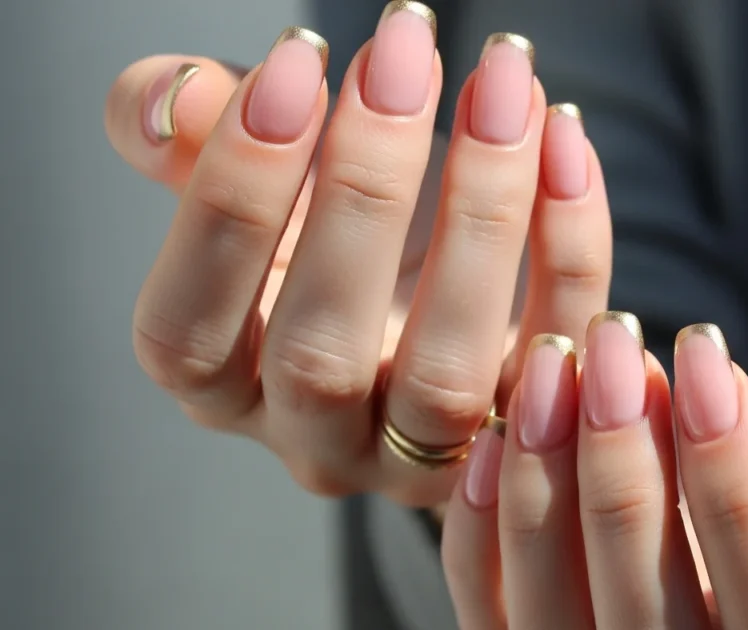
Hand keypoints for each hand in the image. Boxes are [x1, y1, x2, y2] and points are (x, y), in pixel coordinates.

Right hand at [104, 7, 612, 504]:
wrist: (428, 272)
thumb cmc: (326, 225)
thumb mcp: (254, 181)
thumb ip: (189, 141)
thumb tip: (173, 101)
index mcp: (223, 387)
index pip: (189, 331)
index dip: (232, 197)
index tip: (296, 60)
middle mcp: (316, 441)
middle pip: (321, 358)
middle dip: (364, 191)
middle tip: (403, 53)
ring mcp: (424, 455)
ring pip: (449, 377)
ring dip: (482, 219)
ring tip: (503, 88)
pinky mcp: (524, 425)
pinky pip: (553, 350)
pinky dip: (572, 245)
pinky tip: (563, 139)